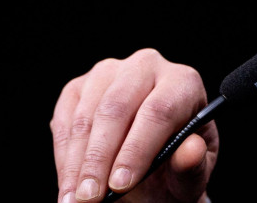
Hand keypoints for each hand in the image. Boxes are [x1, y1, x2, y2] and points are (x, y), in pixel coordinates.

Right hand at [52, 48, 218, 202]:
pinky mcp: (80, 87)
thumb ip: (193, 164)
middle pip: (117, 108)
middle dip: (100, 158)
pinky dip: (64, 157)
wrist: (155, 164)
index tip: (121, 185)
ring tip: (76, 200)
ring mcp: (110, 72)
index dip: (137, 149)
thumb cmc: (177, 166)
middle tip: (90, 199)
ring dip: (76, 162)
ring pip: (87, 116)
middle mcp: (147, 66)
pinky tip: (68, 185)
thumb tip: (190, 151)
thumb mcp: (192, 172)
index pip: (159, 110)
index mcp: (184, 82)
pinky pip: (65, 121)